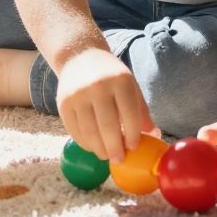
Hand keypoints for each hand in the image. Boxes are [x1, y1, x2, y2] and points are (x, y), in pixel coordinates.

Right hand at [56, 47, 153, 164]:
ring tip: (107, 155)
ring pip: (90, 132)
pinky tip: (93, 146)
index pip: (129, 114)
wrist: (79, 57)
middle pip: (108, 126)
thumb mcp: (130, 86)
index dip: (133, 135)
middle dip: (115, 149)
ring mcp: (78, 95)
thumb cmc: (111, 76)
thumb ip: (141, 110)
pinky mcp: (63, 104)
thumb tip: (154, 135)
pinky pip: (75, 131)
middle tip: (119, 160)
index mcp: (120, 81)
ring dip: (99, 149)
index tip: (133, 147)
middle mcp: (98, 86)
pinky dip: (85, 144)